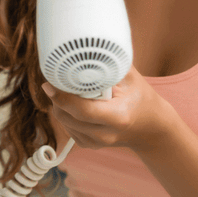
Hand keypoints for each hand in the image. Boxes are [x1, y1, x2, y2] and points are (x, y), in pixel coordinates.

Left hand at [42, 66, 173, 153]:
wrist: (149, 127)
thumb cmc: (140, 98)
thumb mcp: (130, 78)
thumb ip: (108, 66)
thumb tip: (84, 52)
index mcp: (118, 117)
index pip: (82, 110)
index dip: (62, 96)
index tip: (49, 83)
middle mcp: (106, 134)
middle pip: (67, 116)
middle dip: (58, 97)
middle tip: (59, 81)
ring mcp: (96, 142)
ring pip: (63, 121)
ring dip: (60, 104)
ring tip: (71, 90)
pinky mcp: (88, 145)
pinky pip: (66, 127)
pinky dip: (66, 114)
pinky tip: (77, 104)